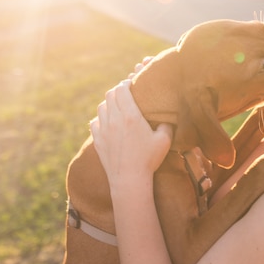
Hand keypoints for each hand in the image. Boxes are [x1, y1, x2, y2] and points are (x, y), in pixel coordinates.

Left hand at [90, 62, 172, 189]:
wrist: (129, 180)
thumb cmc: (149, 159)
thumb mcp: (164, 140)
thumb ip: (167, 124)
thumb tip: (168, 117)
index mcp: (131, 116)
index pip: (122, 90)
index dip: (126, 83)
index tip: (131, 83)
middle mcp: (114, 120)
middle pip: (110, 95)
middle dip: (117, 90)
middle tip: (125, 92)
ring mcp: (104, 130)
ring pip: (101, 107)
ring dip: (109, 103)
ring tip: (117, 105)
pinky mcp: (98, 140)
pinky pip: (95, 121)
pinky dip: (101, 117)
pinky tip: (108, 121)